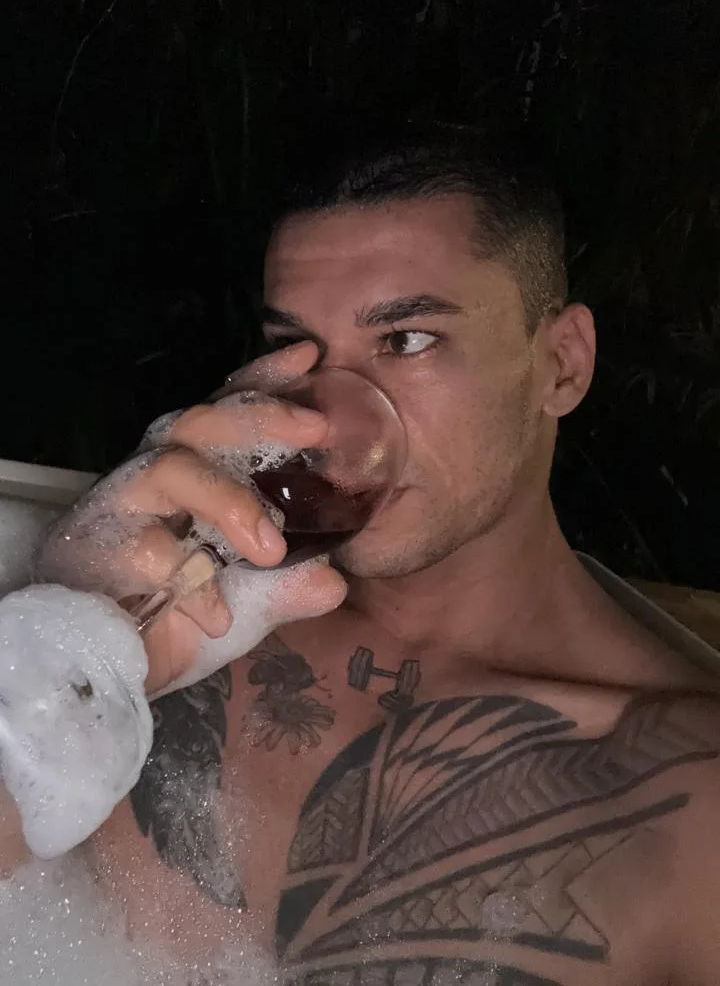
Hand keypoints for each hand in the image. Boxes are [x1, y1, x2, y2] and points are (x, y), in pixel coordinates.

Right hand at [37, 343, 346, 694]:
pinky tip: (216, 613)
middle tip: (318, 427)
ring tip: (271, 548)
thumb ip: (286, 588)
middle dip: (260, 415)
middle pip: (198, 422)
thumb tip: (334, 580)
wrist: (101, 672)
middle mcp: (153, 478)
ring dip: (229, 502)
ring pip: (171, 468)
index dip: (263, 380)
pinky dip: (189, 580)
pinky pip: (145, 548)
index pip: (224, 413)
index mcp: (190, 475)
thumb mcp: (244, 607)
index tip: (308, 357)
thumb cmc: (169, 622)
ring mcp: (120, 508)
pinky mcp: (92, 548)